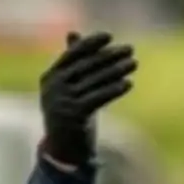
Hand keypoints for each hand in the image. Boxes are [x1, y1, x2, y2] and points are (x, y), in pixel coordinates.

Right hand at [38, 31, 136, 166]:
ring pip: (93, 82)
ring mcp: (61, 102)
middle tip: (130, 49)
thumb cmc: (70, 114)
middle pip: (85, 67)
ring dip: (116, 71)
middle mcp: (53, 88)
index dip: (90, 45)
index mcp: (50, 77)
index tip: (109, 36)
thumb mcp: (69, 87)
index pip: (71, 55)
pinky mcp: (74, 115)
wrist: (63, 149)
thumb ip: (72, 63)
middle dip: (109, 56)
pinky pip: (97, 98)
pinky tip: (129, 83)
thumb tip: (73, 33)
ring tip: (134, 63)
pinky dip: (113, 89)